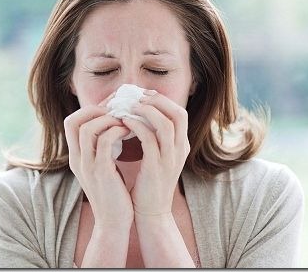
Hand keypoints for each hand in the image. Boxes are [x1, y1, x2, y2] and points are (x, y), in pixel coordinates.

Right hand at [64, 93, 133, 227]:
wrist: (114, 222)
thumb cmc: (113, 192)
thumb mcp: (102, 167)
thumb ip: (101, 148)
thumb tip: (112, 126)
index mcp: (76, 156)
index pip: (70, 122)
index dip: (88, 110)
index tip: (109, 108)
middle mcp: (77, 159)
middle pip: (73, 121)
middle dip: (95, 110)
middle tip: (116, 110)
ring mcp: (87, 166)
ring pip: (87, 129)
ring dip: (108, 119)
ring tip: (124, 119)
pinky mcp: (101, 172)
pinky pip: (105, 142)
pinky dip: (117, 131)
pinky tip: (129, 131)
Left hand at [121, 91, 189, 216]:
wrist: (152, 211)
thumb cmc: (150, 180)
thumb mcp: (160, 156)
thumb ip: (157, 137)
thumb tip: (143, 115)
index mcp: (182, 145)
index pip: (180, 113)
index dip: (163, 101)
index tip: (144, 95)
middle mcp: (181, 150)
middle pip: (178, 114)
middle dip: (158, 101)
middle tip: (137, 97)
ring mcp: (171, 159)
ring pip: (166, 124)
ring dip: (146, 111)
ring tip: (129, 106)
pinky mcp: (156, 167)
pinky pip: (149, 139)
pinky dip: (137, 126)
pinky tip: (124, 122)